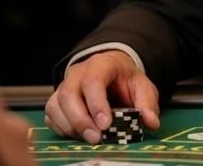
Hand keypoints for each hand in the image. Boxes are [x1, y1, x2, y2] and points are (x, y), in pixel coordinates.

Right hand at [45, 50, 159, 143]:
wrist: (112, 72)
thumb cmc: (125, 80)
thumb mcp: (142, 86)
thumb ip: (147, 103)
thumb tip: (151, 122)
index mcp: (101, 64)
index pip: (93, 80)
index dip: (97, 103)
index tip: (105, 124)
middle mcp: (78, 73)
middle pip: (69, 94)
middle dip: (81, 120)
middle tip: (96, 138)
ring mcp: (64, 86)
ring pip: (55, 106)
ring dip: (70, 126)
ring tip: (90, 138)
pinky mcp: (56, 101)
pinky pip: (51, 116)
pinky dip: (62, 129)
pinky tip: (78, 135)